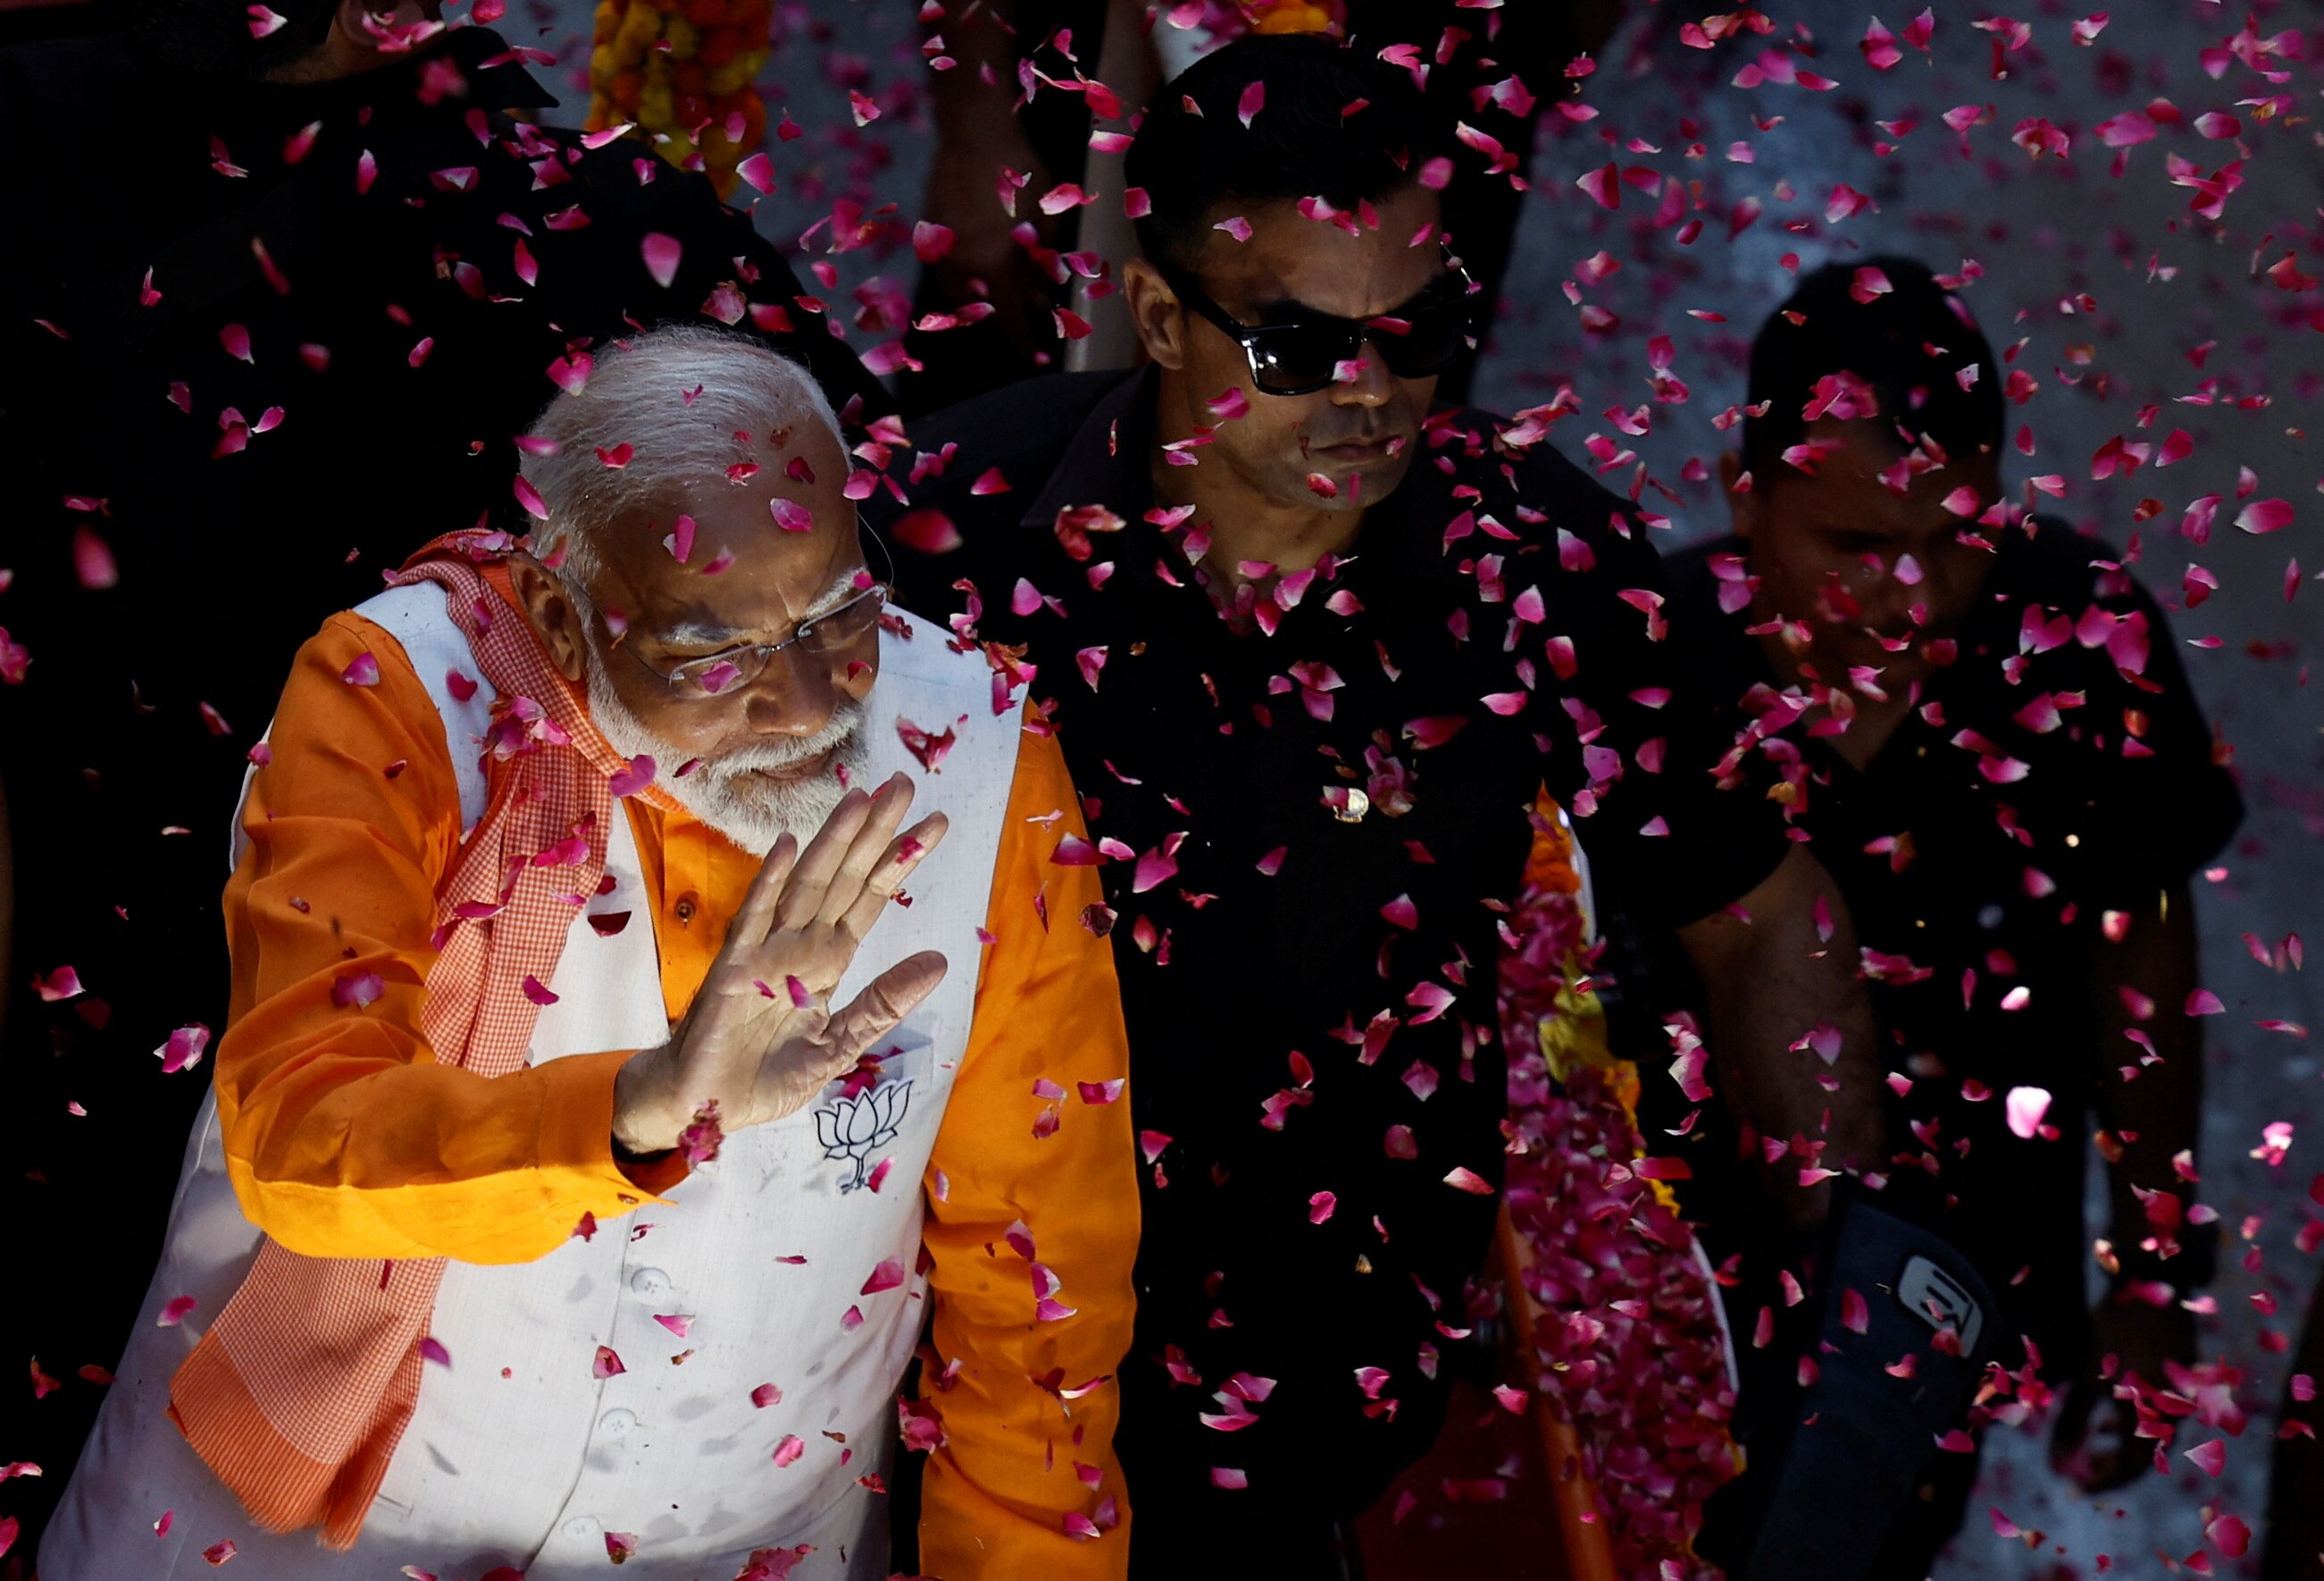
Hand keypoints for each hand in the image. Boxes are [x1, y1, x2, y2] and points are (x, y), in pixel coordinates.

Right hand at [612, 773, 948, 1153]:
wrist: (708, 1107)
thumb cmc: (768, 1077)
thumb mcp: (841, 1046)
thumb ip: (885, 1004)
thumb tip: (941, 960)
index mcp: (829, 961)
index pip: (871, 899)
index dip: (901, 860)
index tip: (934, 822)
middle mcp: (801, 945)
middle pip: (846, 878)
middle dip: (875, 833)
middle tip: (905, 783)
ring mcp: (766, 951)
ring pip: (806, 885)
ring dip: (832, 842)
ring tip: (859, 799)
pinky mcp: (733, 968)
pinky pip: (754, 919)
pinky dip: (769, 881)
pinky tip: (787, 845)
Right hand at [920, 132, 1055, 363]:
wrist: (973, 131)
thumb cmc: (1018, 170)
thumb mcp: (1044, 219)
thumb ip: (1043, 262)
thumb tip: (1043, 294)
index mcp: (993, 264)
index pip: (1010, 318)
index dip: (1023, 341)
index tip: (1034, 358)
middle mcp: (962, 264)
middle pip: (981, 311)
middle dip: (1003, 319)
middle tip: (1025, 315)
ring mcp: (940, 248)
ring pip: (957, 295)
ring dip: (979, 303)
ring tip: (1000, 297)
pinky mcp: (929, 232)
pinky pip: (945, 271)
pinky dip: (963, 281)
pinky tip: (979, 272)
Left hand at [2049, 1288, 2196, 1491]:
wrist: (2152, 1285)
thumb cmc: (2112, 1328)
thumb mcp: (2087, 1375)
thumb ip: (2072, 1421)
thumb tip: (2055, 1463)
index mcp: (2152, 1416)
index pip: (2130, 1468)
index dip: (2103, 1480)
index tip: (2077, 1488)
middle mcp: (2173, 1414)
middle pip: (2143, 1458)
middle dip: (2111, 1467)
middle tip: (2083, 1471)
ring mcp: (2181, 1400)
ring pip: (2151, 1439)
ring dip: (2122, 1446)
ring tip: (2096, 1441)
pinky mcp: (2181, 1385)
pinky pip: (2158, 1419)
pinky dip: (2134, 1426)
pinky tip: (2112, 1417)